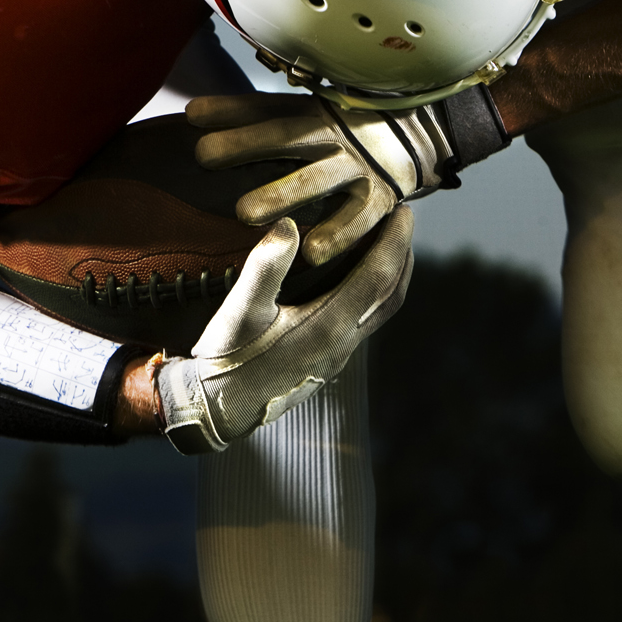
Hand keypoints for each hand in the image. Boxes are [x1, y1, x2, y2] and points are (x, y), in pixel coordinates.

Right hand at [154, 207, 413, 452]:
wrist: (218, 411)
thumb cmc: (227, 359)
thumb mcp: (239, 311)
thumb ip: (265, 268)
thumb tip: (289, 224)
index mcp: (329, 327)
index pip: (378, 277)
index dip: (394, 241)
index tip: (403, 211)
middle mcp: (343, 342)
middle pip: (390, 294)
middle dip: (401, 255)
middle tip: (403, 219)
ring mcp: (338, 354)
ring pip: (381, 310)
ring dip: (391, 275)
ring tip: (388, 243)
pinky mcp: (328, 360)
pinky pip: (366, 319)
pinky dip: (374, 292)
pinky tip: (358, 278)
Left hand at [189, 93, 452, 266]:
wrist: (425, 134)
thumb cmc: (348, 128)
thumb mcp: (309, 112)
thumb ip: (255, 116)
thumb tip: (192, 114)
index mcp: (315, 111)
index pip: (267, 107)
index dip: (232, 111)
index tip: (192, 117)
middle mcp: (336, 134)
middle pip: (286, 136)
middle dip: (246, 145)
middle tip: (204, 156)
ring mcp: (360, 166)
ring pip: (316, 179)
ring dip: (281, 193)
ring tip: (243, 211)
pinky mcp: (382, 199)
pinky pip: (358, 219)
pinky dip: (337, 236)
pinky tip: (311, 253)